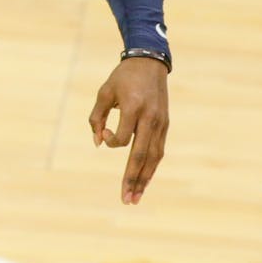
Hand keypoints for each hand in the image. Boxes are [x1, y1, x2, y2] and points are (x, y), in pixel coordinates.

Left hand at [89, 56, 169, 204]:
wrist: (150, 62)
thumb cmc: (123, 77)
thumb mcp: (104, 92)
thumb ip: (96, 117)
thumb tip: (98, 143)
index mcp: (134, 108)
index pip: (122, 139)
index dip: (110, 140)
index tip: (104, 131)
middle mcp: (150, 118)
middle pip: (141, 156)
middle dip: (132, 179)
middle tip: (126, 200)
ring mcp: (160, 123)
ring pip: (153, 157)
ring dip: (144, 179)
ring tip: (135, 197)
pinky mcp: (165, 125)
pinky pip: (158, 150)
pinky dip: (151, 167)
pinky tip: (145, 180)